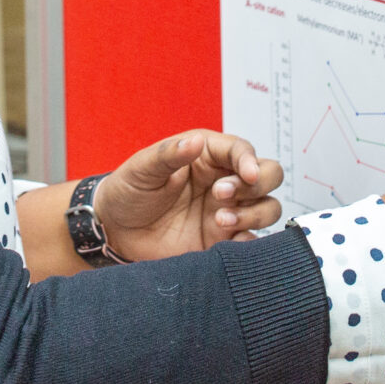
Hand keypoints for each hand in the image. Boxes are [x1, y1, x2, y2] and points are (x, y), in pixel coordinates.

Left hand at [92, 130, 284, 261]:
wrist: (115, 231)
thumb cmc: (129, 191)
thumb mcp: (142, 168)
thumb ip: (169, 154)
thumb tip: (194, 141)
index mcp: (207, 155)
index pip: (242, 150)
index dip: (249, 160)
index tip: (247, 174)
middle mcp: (224, 180)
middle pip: (269, 175)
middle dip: (256, 185)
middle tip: (221, 195)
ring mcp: (227, 210)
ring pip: (267, 207)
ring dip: (254, 214)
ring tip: (221, 220)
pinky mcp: (222, 239)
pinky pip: (252, 240)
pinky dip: (251, 241)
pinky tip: (230, 241)